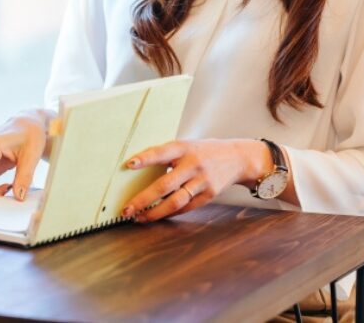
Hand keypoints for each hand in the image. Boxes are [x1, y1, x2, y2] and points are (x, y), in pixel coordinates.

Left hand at [121, 139, 273, 221]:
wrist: (237, 158)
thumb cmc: (204, 151)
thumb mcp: (188, 146)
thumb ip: (168, 155)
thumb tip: (137, 169)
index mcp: (185, 148)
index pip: (162, 153)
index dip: (145, 158)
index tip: (128, 164)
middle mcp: (193, 164)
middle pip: (165, 185)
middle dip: (143, 199)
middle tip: (126, 209)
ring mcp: (203, 181)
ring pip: (175, 201)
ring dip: (155, 212)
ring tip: (140, 218)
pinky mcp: (209, 194)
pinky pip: (186, 208)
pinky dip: (170, 213)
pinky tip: (158, 215)